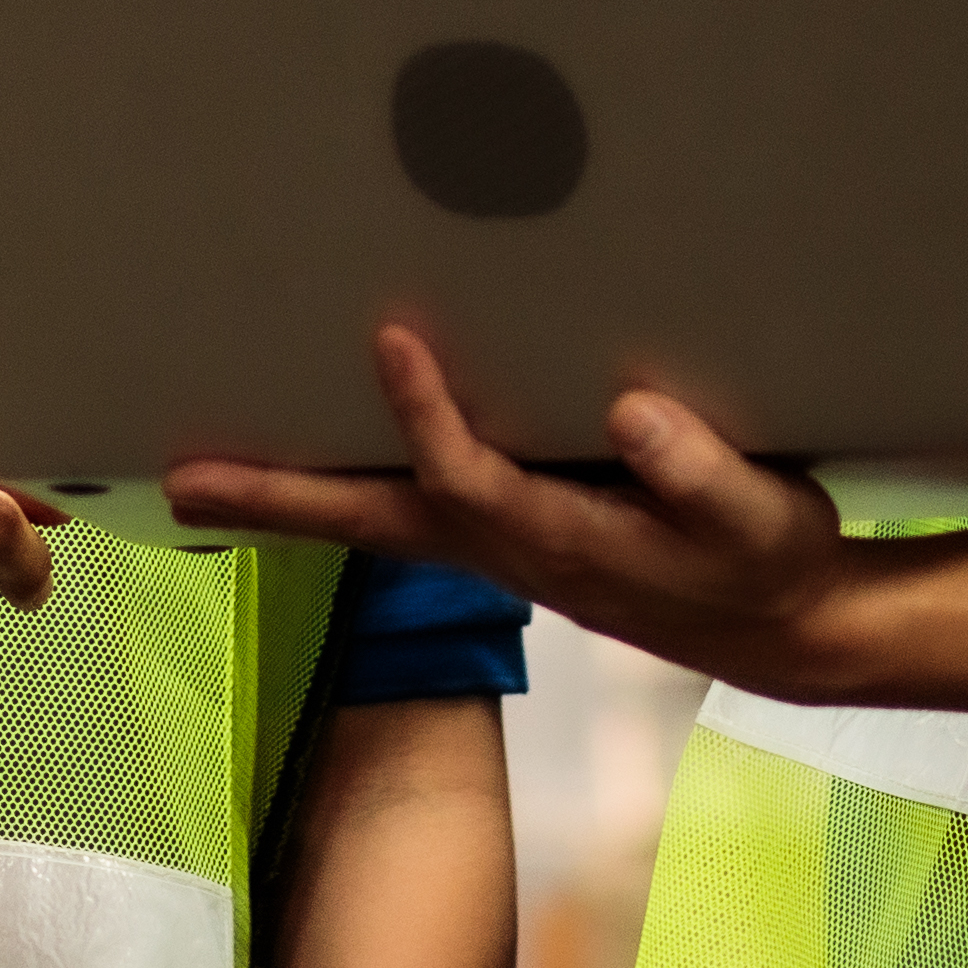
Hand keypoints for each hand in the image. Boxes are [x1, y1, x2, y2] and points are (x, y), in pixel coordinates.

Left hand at [164, 326, 872, 704]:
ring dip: (287, 502)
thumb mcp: (762, 519)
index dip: (428, 418)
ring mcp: (502, 552)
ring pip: (374, 524)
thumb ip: (705, 476)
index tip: (392, 338)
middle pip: (373, 524)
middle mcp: (512, 552)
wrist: (784, 630)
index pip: (471, 482)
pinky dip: (340, 499)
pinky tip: (302, 476)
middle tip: (183, 480)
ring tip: (197, 478)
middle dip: (279, 500)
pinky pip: (401, 517)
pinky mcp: (508, 542)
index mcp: (568, 540)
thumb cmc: (771, 563)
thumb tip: (634, 414)